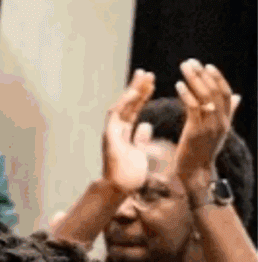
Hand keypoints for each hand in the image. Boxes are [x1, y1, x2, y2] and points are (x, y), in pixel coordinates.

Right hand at [100, 70, 154, 193]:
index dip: (142, 96)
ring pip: (122, 106)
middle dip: (137, 88)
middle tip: (146, 73)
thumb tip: (146, 126)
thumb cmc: (130, 175)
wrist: (119, 189)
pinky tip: (135, 92)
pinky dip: (125, 103)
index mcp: (125, 133)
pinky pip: (116, 116)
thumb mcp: (140, 152)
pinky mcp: (110, 136)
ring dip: (132, 90)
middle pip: (127, 105)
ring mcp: (112, 132)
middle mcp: (117, 130)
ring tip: (143, 76)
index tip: (151, 83)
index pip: (134, 110)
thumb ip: (141, 138)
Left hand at [172, 59, 240, 193]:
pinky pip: (193, 109)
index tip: (207, 65)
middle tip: (191, 62)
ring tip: (184, 67)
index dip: (217, 78)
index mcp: (225, 120)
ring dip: (194, 80)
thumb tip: (237, 96)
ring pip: (205, 97)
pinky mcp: (196, 132)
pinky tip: (178, 85)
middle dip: (203, 75)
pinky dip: (187, 95)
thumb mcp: (218, 130)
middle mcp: (220, 122)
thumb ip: (227, 112)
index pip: (225, 93)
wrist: (195, 172)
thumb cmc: (202, 150)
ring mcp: (210, 126)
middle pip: (215, 92)